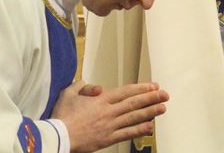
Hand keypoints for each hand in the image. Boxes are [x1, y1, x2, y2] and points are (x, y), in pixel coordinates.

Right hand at [52, 81, 168, 151]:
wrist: (58, 137)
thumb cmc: (62, 116)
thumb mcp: (68, 93)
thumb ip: (82, 86)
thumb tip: (95, 87)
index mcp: (101, 99)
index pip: (126, 91)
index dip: (141, 88)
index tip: (153, 85)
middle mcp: (109, 111)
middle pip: (134, 103)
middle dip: (151, 98)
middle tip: (165, 94)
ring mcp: (110, 126)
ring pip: (134, 117)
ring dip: (150, 112)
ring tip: (163, 108)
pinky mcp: (108, 139)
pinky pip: (127, 133)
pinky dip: (139, 130)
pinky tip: (150, 127)